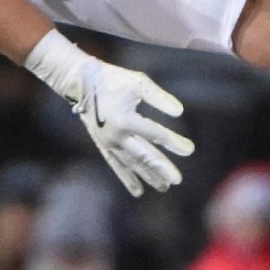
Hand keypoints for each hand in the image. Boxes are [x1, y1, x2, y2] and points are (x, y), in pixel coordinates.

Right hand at [24, 31, 194, 195]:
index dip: (174, 142)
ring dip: (148, 176)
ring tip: (164, 187)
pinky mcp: (102, 145)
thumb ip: (159, 98)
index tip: (190, 150)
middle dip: (161, 168)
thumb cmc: (112, 78)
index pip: (155, 134)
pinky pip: (117, 165)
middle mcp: (116, 136)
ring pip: (132, 164)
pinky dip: (128, 178)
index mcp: (126, 119)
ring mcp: (108, 143)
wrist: (79, 82)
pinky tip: (138, 190)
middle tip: (177, 180)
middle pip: (144, 156)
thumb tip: (179, 112)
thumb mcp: (138, 83)